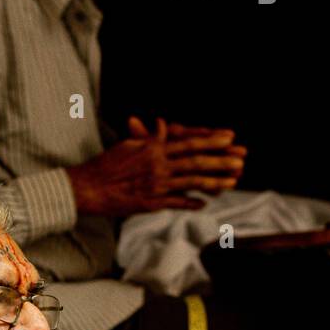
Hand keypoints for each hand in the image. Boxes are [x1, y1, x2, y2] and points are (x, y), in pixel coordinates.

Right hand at [68, 116, 245, 218]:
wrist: (88, 188)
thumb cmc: (106, 165)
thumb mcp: (128, 145)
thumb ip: (149, 138)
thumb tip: (162, 126)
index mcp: (154, 149)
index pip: (189, 141)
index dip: (211, 139)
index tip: (230, 137)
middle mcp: (158, 165)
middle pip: (196, 161)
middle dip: (221, 159)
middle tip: (241, 158)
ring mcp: (156, 185)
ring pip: (191, 182)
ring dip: (214, 181)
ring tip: (233, 181)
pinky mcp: (151, 203)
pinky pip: (176, 203)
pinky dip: (191, 202)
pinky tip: (205, 203)